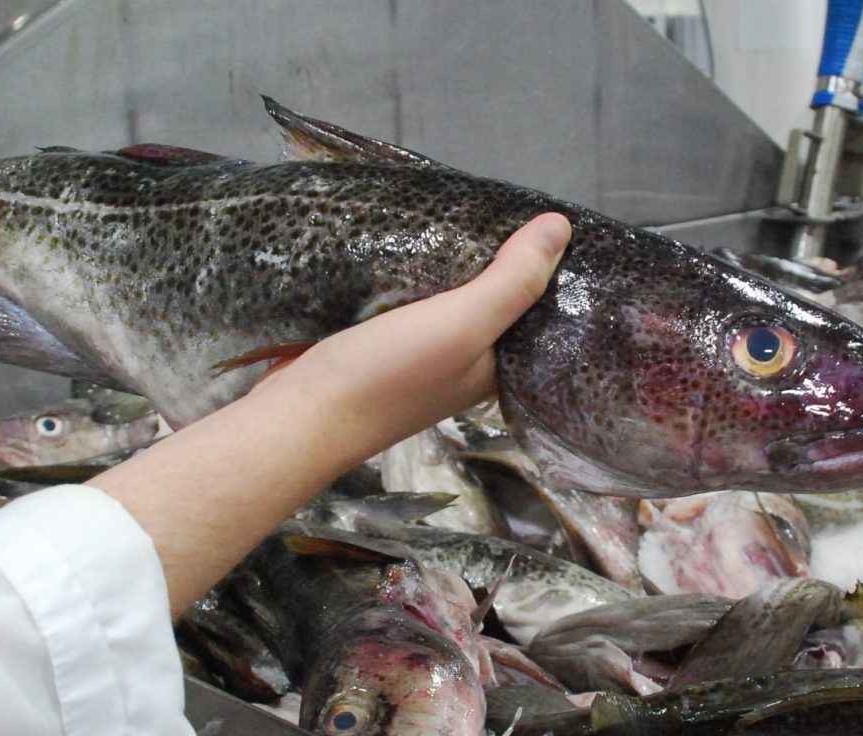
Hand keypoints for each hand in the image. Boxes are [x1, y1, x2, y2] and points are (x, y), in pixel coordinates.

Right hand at [247, 212, 572, 451]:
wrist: (300, 414)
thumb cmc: (388, 377)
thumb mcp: (462, 325)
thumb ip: (512, 282)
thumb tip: (562, 227)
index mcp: (494, 366)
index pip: (534, 310)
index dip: (545, 267)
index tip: (550, 215)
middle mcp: (462, 360)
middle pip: (490, 298)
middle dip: (496, 254)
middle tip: (501, 194)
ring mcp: (417, 350)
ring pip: (445, 293)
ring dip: (450, 257)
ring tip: (463, 199)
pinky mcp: (376, 337)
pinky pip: (405, 294)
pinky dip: (410, 266)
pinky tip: (412, 231)